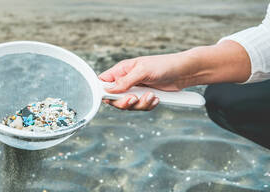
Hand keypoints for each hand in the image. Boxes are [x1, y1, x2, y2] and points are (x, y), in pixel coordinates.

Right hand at [99, 40, 250, 110]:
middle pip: (114, 99)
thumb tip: (109, 90)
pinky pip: (141, 107)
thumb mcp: (142, 71)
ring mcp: (136, 90)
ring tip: (152, 96)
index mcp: (121, 71)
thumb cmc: (164, 65)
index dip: (103, 92)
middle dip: (124, 102)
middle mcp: (126, 81)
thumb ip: (125, 81)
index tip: (110, 98)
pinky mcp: (145, 97)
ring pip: (128, 106)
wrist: (184, 72)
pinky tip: (156, 98)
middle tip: (134, 99)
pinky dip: (148, 105)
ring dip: (140, 104)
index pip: (103, 83)